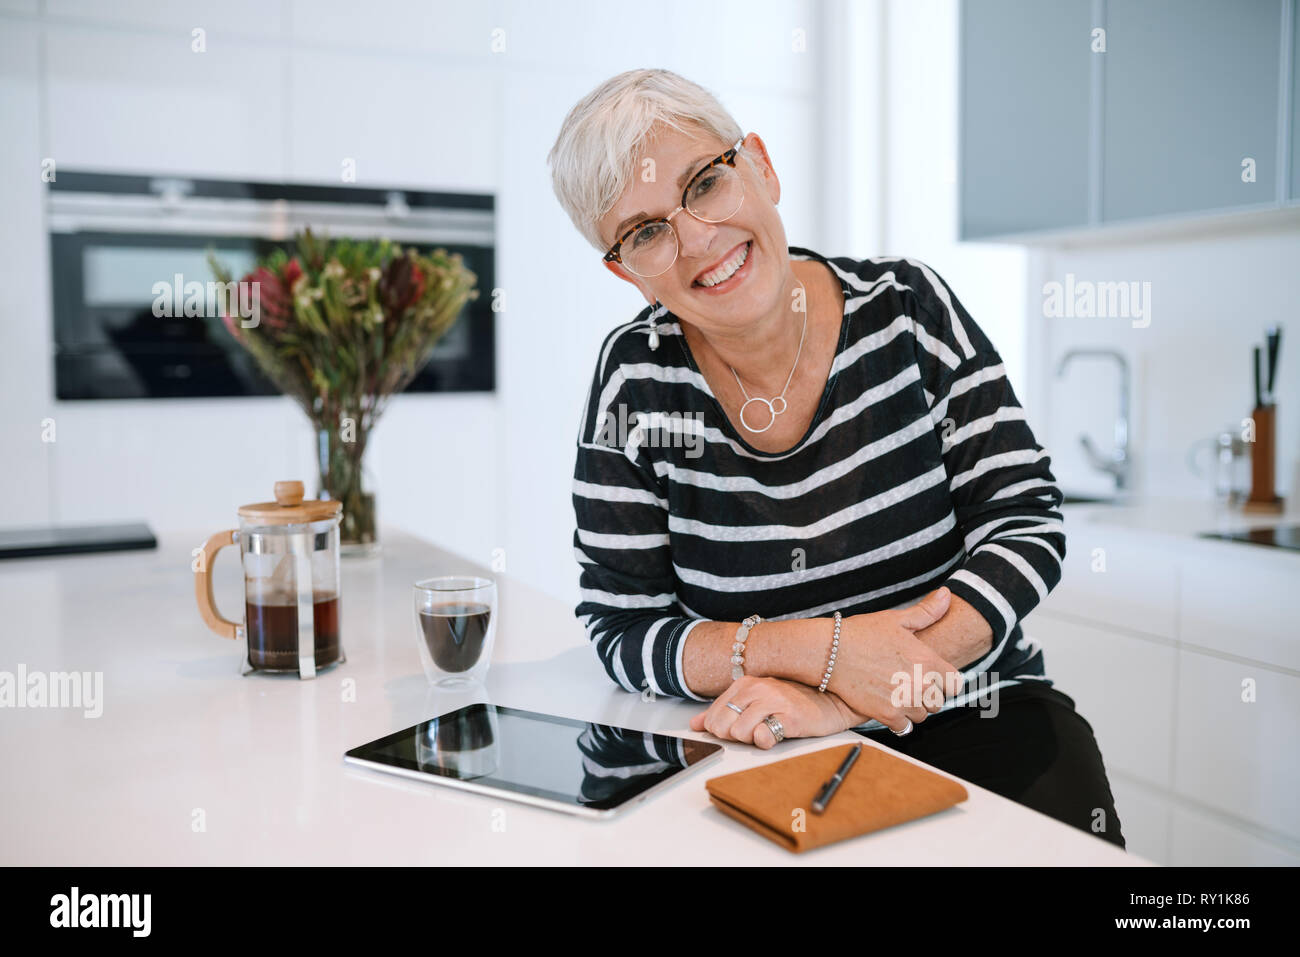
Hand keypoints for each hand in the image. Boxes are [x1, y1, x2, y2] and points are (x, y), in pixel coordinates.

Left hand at [689, 675, 857, 748]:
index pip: (713, 715)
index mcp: (745, 683)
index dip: (721, 730)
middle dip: (733, 737)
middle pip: (722, 725)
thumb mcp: (756, 701)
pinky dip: (764, 741)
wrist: (833, 700)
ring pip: (739, 732)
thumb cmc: (794, 702)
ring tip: (767, 732)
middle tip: (753, 733)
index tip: (737, 731)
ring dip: (750, 740)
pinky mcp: (790, 717)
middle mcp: (757, 689)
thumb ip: (724, 710)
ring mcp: (774, 701)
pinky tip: (775, 735)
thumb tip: (695, 724)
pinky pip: (763, 736)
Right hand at [824, 587, 964, 732]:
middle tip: (908, 683)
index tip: (933, 678)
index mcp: (927, 660)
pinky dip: (898, 720)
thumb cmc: (862, 633)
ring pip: (922, 715)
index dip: (946, 681)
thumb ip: (927, 612)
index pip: (956, 684)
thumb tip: (947, 594)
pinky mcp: (886, 715)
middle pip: (938, 702)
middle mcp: (920, 683)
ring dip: (912, 708)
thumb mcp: (896, 619)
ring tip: (896, 694)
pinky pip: (904, 727)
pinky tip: (887, 706)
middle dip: (926, 694)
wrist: (829, 652)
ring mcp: (904, 701)